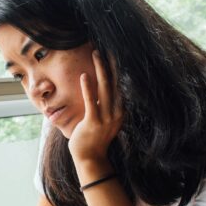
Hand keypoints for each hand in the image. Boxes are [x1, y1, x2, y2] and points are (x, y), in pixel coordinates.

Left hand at [68, 50, 122, 164]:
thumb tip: (102, 91)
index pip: (120, 85)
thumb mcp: (104, 120)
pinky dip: (88, 88)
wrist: (90, 159)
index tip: (115, 53)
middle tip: (108, 46)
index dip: (117, 68)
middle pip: (115, 83)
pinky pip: (92, 102)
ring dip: (100, 69)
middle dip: (112, 63)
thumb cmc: (94, 139)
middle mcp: (116, 113)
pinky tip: (85, 75)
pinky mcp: (93, 122)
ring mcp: (106, 118)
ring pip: (105, 89)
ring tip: (96, 53)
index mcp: (120, 111)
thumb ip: (105, 106)